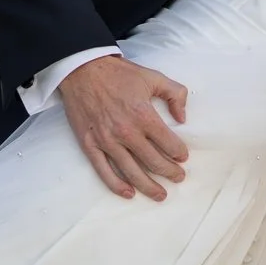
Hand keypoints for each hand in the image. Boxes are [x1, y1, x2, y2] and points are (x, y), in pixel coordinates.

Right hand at [56, 54, 188, 199]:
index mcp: (144, 115)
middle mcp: (126, 132)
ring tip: (160, 194)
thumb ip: (175, 94)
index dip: (179, 153)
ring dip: (149, 186)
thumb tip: (182, 118)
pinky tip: (129, 193)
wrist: (82, 70)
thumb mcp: (153, 76)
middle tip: (178, 177)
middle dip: (170, 172)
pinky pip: (104, 171)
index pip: (169, 144)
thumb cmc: (118, 74)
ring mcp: (106, 141)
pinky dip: (117, 185)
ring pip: (132, 172)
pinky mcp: (90, 145)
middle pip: (154, 162)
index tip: (183, 157)